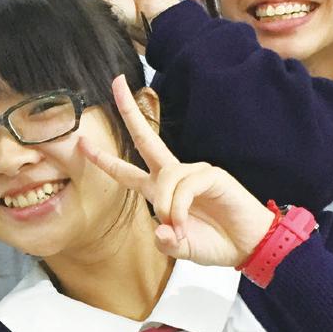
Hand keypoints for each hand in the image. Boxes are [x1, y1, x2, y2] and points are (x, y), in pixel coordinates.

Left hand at [78, 75, 275, 267]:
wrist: (250, 246)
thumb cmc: (216, 243)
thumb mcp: (181, 249)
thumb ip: (165, 243)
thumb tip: (160, 230)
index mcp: (161, 191)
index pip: (127, 171)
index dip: (104, 159)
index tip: (82, 144)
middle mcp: (175, 176)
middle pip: (146, 139)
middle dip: (129, 111)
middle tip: (115, 82)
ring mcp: (194, 172)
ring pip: (165, 177)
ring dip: (164, 204)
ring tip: (175, 226)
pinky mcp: (212, 174)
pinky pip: (185, 185)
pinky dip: (178, 205)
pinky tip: (183, 220)